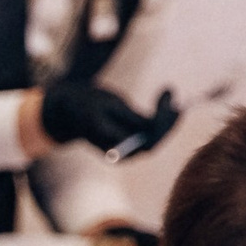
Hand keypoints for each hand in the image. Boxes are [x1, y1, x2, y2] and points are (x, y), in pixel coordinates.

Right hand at [40, 80, 178, 158]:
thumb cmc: (86, 104)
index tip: (166, 101)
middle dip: (168, 121)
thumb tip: (152, 125)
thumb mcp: (107, 105)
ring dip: (168, 116)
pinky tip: (166, 96)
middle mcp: (123, 153)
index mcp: (113, 148)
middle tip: (174, 98)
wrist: (71, 108)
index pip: (146, 143)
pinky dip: (162, 114)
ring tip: (169, 92)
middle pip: (154, 142)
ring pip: (156, 136)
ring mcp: (127, 147)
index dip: (161, 123)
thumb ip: (128, 118)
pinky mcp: (131, 137)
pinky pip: (152, 129)